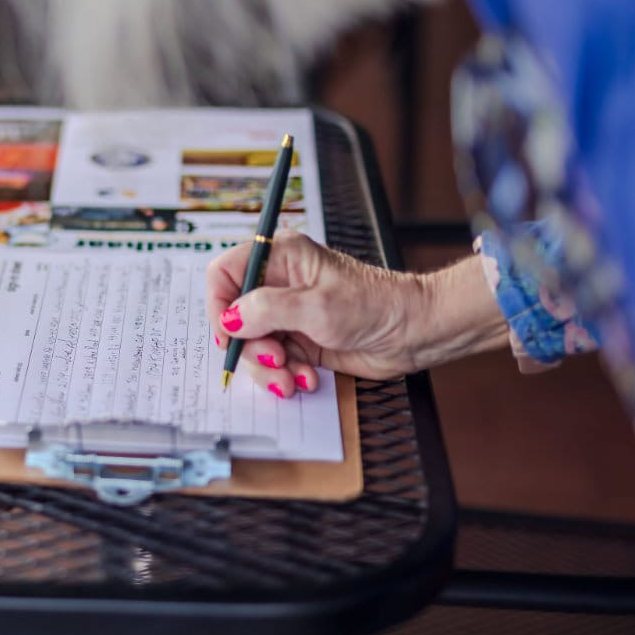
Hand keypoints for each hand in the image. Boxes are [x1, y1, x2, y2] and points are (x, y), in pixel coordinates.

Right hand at [204, 230, 509, 396]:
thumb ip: (266, 310)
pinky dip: (284, 374)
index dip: (219, 306)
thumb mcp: (316, 307)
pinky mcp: (298, 340)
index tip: (229, 334)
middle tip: (275, 358)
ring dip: (268, 368)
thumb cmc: (375, 306)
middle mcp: (278, 284)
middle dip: (250, 346)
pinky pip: (273, 361)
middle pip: (233, 317)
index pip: (224, 274)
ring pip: (251, 345)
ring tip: (292, 377)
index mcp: (279, 257)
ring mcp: (287, 314)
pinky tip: (307, 377)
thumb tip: (228, 320)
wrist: (415, 332)